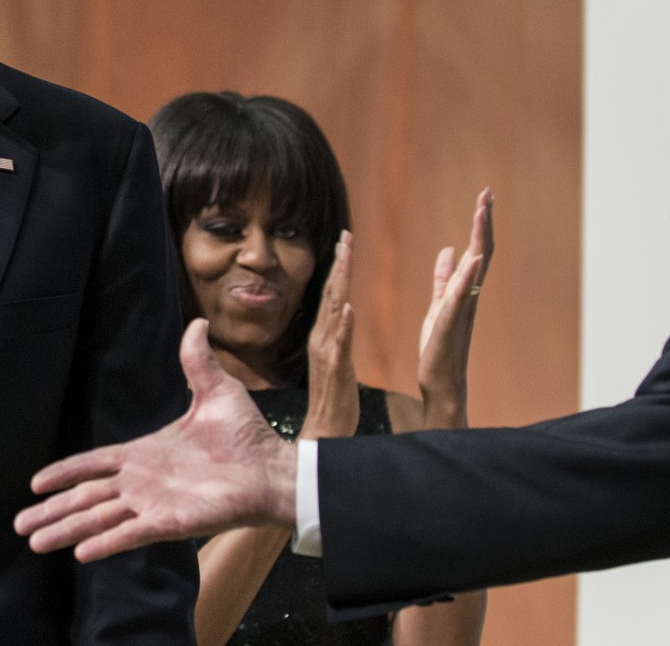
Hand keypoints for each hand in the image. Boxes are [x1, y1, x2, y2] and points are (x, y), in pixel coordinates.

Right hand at [17, 319, 297, 561]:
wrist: (272, 468)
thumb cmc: (246, 435)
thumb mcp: (216, 390)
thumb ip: (197, 361)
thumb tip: (197, 322)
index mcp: (146, 453)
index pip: (94, 464)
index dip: (65, 472)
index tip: (35, 483)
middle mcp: (143, 482)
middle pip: (86, 497)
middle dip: (53, 509)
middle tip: (18, 525)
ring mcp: (153, 505)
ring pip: (99, 520)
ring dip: (67, 529)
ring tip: (35, 542)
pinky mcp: (170, 523)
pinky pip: (130, 535)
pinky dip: (105, 544)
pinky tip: (79, 553)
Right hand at [300, 231, 357, 439]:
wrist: (325, 432)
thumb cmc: (334, 400)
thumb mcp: (335, 362)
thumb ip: (336, 337)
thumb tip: (340, 314)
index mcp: (323, 337)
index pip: (331, 294)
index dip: (338, 267)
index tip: (345, 241)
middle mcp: (321, 339)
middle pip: (330, 294)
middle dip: (339, 264)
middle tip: (346, 236)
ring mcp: (326, 353)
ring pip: (333, 311)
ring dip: (339, 283)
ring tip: (346, 258)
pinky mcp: (335, 370)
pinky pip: (339, 344)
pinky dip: (342, 325)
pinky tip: (347, 309)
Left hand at [416, 188, 492, 428]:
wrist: (440, 381)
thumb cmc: (439, 346)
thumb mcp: (439, 305)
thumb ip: (444, 279)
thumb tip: (449, 250)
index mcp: (465, 290)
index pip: (477, 250)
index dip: (480, 224)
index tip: (484, 197)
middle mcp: (469, 296)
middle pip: (482, 252)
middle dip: (484, 222)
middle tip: (487, 194)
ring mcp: (462, 309)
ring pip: (476, 268)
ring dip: (479, 238)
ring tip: (482, 212)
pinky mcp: (449, 324)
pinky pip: (460, 296)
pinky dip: (467, 275)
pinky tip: (470, 256)